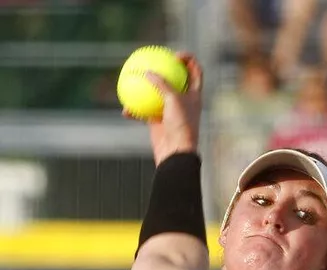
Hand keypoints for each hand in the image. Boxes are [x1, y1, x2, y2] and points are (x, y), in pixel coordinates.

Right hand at [123, 52, 202, 166]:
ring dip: (144, 88)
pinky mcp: (158, 121)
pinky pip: (143, 112)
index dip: (189, 60)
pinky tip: (125, 110)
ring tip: (132, 79)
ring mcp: (170, 111)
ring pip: (155, 95)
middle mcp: (183, 101)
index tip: (174, 55)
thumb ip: (162, 84)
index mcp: (195, 94)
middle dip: (164, 69)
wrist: (177, 152)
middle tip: (151, 60)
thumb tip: (146, 72)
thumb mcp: (173, 100)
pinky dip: (134, 111)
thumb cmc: (181, 125)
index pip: (195, 71)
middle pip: (175, 79)